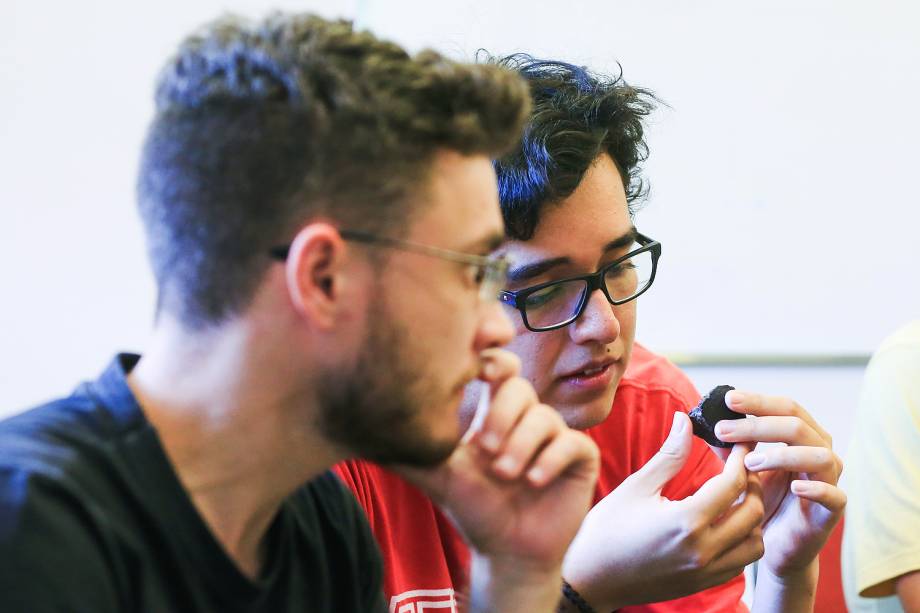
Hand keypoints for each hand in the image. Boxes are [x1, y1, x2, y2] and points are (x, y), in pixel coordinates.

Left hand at [399, 349, 599, 611]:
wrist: (506, 551)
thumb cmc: (472, 509)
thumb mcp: (436, 476)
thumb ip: (408, 450)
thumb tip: (363, 429)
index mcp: (494, 411)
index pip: (499, 367)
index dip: (493, 360)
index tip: (480, 371)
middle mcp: (526, 417)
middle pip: (520, 388)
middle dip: (502, 415)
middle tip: (484, 449)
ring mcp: (554, 436)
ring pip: (545, 415)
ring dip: (521, 444)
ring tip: (504, 474)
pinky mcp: (579, 458)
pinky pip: (571, 443)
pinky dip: (549, 459)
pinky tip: (532, 481)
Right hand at [562, 411, 764, 610]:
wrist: (589, 578)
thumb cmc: (606, 529)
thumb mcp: (637, 486)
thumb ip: (669, 454)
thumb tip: (685, 420)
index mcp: (686, 521)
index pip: (732, 484)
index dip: (740, 458)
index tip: (739, 442)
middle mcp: (703, 550)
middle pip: (753, 512)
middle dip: (751, 483)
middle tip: (739, 465)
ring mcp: (705, 571)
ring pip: (755, 542)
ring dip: (752, 516)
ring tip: (734, 495)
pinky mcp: (702, 584)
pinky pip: (741, 562)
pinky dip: (742, 540)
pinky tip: (724, 523)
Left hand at [713, 391, 845, 580]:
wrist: (775, 547)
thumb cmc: (761, 501)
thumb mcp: (741, 470)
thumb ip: (730, 447)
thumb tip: (700, 422)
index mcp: (802, 436)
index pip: (786, 408)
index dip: (759, 402)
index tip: (728, 400)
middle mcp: (820, 452)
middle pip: (798, 426)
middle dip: (759, 425)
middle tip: (723, 430)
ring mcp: (830, 481)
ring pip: (819, 456)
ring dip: (783, 455)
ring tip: (748, 463)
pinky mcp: (833, 512)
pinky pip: (835, 496)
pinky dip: (816, 489)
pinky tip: (794, 488)